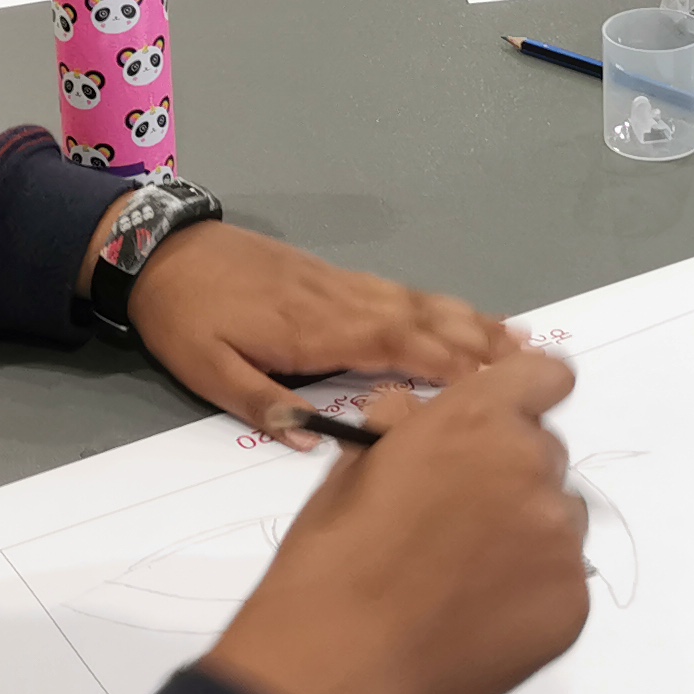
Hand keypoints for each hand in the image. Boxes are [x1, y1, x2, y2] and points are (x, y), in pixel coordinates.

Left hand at [120, 222, 517, 443]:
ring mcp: (341, 286)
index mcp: (314, 330)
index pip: (393, 346)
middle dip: (477, 341)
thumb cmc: (185, 317)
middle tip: (531, 364)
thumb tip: (312, 441)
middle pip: (420, 319)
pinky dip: (438, 305)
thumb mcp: (207, 371)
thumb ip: (261, 402)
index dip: (444, 363)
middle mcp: (340, 302)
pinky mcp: (334, 279)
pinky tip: (458, 315)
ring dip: (468, 320)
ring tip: (517, 339)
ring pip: (417, 302)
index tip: (491, 383)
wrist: (162, 251)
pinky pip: (399, 292)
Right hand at [199, 351, 587, 693]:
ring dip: (528, 534)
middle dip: (512, 476)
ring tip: (468, 579)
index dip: (527, 397)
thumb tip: (416, 415)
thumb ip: (405, 427)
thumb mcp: (355, 466)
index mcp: (478, 420)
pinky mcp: (573, 600)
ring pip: (560, 519)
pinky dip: (532, 593)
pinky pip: (562, 580)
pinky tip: (481, 618)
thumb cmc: (333, 559)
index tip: (511, 423)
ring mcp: (559, 538)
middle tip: (461, 523)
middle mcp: (532, 467)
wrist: (342, 663)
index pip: (545, 377)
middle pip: (547, 455)